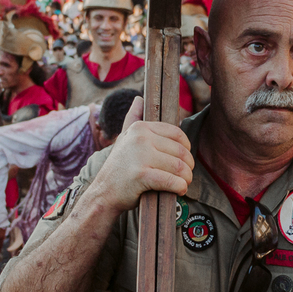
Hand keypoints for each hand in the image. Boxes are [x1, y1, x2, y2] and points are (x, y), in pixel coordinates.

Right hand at [86, 96, 193, 214]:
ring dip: (186, 178)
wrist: (103, 193)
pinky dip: (180, 188)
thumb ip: (133, 119)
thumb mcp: (124, 139)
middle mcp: (140, 138)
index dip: (186, 148)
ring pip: (179, 167)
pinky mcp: (142, 176)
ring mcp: (140, 156)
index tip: (185, 159)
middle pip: (180, 152)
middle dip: (188, 166)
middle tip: (186, 175)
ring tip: (184, 183)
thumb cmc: (119, 167)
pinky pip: (172, 181)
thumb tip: (139, 98)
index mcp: (140, 128)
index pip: (177, 134)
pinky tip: (179, 190)